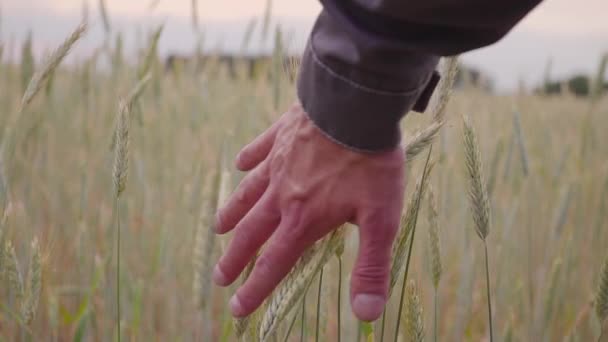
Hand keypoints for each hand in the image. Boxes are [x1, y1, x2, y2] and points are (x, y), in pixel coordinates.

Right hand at [213, 103, 405, 320]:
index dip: (255, 290)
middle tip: (219, 277)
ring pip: (248, 194)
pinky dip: (248, 158)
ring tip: (218, 228)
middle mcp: (283, 195)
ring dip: (232, 213)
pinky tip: (240, 162)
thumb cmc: (371, 162)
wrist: (357, 105)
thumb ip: (371, 266)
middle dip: (235, 259)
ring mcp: (278, 163)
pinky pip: (258, 149)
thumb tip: (366, 314)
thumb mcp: (380, 219)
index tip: (236, 309)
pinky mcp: (281, 135)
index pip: (273, 263)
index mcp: (303, 219)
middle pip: (252, 233)